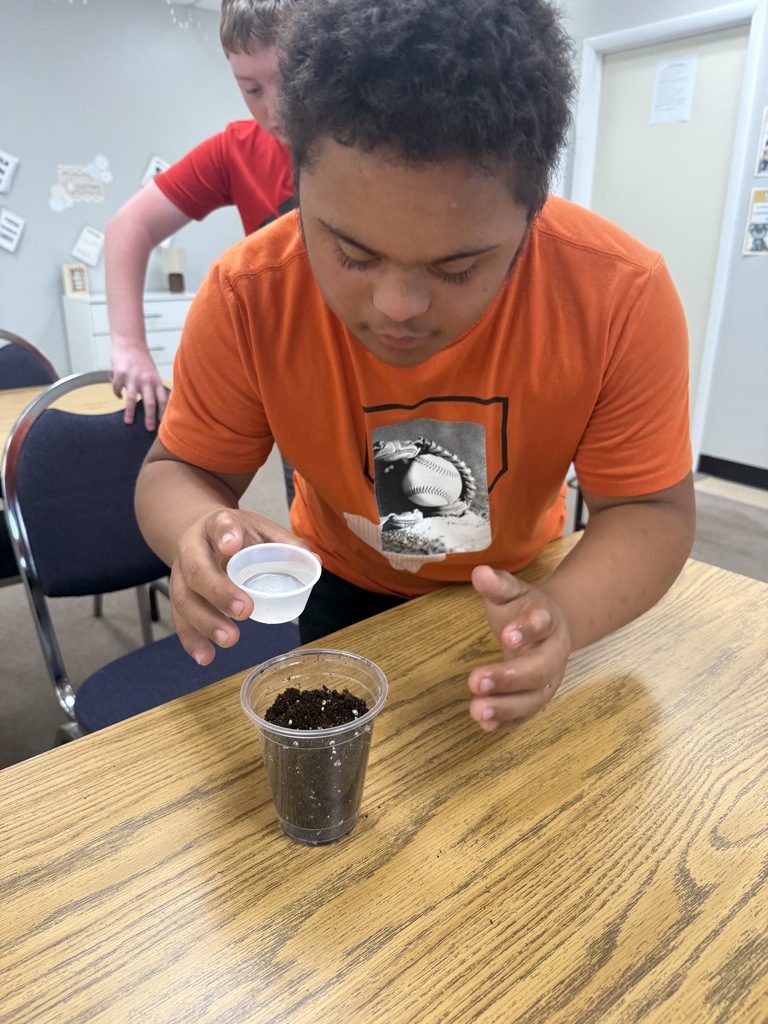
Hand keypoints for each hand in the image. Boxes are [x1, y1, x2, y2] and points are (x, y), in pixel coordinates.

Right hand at [111, 341, 167, 429]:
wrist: (129, 343)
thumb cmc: (142, 360)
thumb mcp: (152, 373)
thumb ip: (154, 387)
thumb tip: (158, 406)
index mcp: (156, 380)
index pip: (162, 399)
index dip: (164, 413)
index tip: (164, 425)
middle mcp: (145, 380)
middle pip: (150, 403)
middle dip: (150, 417)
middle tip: (150, 429)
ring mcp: (132, 378)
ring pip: (131, 399)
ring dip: (129, 412)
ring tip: (128, 422)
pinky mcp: (120, 375)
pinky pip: (117, 390)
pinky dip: (117, 394)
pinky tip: (119, 395)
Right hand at [168, 508, 308, 664]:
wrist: (201, 534)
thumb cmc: (236, 534)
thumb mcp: (260, 529)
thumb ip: (285, 543)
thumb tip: (314, 562)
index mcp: (215, 524)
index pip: (218, 524)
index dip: (224, 534)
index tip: (233, 544)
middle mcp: (192, 548)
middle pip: (197, 570)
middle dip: (219, 592)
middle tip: (244, 610)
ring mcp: (180, 574)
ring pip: (184, 599)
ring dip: (206, 622)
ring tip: (230, 639)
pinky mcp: (179, 596)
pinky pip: (181, 620)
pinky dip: (192, 640)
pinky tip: (205, 656)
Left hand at [467, 566, 572, 730]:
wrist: (552, 624)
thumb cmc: (524, 608)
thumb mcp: (511, 591)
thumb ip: (497, 585)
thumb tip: (479, 572)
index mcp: (548, 621)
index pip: (542, 624)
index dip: (526, 629)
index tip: (505, 635)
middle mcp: (553, 653)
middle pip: (539, 670)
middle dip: (509, 677)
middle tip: (475, 680)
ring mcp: (548, 680)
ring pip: (535, 698)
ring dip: (507, 707)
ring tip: (477, 710)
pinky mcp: (537, 698)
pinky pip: (526, 714)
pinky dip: (507, 722)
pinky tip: (484, 724)